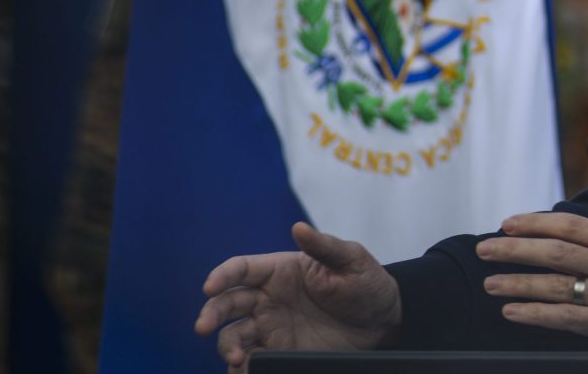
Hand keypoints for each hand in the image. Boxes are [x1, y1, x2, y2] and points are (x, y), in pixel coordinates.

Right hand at [194, 222, 401, 372]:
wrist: (384, 321)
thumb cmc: (367, 283)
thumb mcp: (352, 260)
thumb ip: (324, 246)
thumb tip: (298, 227)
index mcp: (281, 271)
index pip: (242, 269)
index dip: (222, 275)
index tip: (210, 287)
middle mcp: (269, 298)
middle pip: (228, 303)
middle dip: (212, 313)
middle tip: (203, 327)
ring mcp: (273, 326)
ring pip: (235, 335)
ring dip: (228, 346)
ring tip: (238, 358)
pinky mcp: (281, 351)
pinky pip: (253, 359)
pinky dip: (244, 367)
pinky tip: (246, 370)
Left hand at [478, 196, 587, 351]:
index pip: (570, 226)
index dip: (536, 224)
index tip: (509, 223)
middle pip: (555, 253)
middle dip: (516, 250)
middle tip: (486, 249)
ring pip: (555, 285)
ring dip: (519, 283)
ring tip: (491, 283)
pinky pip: (566, 317)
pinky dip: (537, 314)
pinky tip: (514, 312)